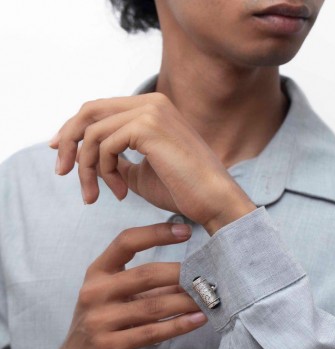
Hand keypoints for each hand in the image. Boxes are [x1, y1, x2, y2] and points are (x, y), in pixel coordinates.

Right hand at [43, 223, 206, 348]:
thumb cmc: (102, 324)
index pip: (126, 241)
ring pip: (153, 306)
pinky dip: (178, 325)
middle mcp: (95, 291)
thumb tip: (191, 274)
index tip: (185, 229)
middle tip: (207, 274)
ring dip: (186, 302)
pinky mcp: (108, 345)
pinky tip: (198, 320)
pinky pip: (151, 332)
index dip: (156, 233)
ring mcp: (99, 319)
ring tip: (209, 299)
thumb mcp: (117, 298)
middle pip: (145, 274)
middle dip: (180, 273)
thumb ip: (148, 285)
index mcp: (97, 272)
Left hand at [49, 92, 255, 234]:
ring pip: (93, 132)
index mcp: (152, 108)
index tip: (61, 154)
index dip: (74, 129)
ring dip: (87, 168)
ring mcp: (151, 111)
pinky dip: (103, 171)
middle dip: (69, 142)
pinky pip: (105, 145)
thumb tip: (90, 157)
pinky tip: (121, 192)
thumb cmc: (181, 189)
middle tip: (62, 172)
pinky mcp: (149, 127)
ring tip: (96, 195)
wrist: (212, 200)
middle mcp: (150, 102)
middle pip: (89, 111)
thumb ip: (116, 159)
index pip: (100, 109)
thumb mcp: (139, 172)